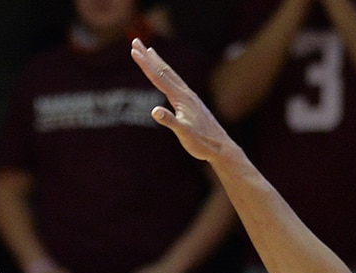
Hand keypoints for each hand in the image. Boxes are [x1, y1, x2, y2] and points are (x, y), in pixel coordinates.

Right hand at [130, 38, 233, 164]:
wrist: (221, 148)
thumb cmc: (202, 143)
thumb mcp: (184, 134)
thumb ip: (170, 121)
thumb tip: (154, 111)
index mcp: (181, 98)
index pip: (159, 77)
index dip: (145, 64)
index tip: (134, 51)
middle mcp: (186, 93)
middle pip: (164, 70)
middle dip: (149, 56)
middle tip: (136, 41)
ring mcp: (190, 97)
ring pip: (171, 75)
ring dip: (158, 62)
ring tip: (150, 50)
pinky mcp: (192, 103)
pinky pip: (176, 83)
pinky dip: (167, 75)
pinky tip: (167, 76)